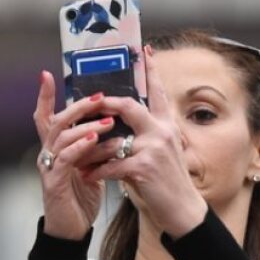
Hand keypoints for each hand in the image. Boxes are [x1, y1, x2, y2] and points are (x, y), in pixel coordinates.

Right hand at [33, 70, 112, 239]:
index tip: (47, 75)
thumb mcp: (90, 165)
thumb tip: (112, 123)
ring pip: (60, 138)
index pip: (46, 117)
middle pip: (55, 121)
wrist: (72, 229)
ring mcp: (48, 167)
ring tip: (106, 121)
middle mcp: (48, 153)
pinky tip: (94, 141)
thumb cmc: (80, 196)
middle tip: (99, 96)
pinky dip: (80, 148)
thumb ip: (94, 145)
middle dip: (77, 107)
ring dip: (84, 126)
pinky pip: (65, 159)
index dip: (44, 96)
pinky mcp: (53, 182)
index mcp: (56, 148)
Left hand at [81, 48, 207, 237]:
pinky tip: (86, 176)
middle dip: (103, 103)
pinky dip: (95, 171)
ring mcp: (153, 148)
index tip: (144, 49)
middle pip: (128, 106)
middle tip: (87, 103)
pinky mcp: (144, 167)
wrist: (183, 210)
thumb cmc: (167, 181)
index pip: (157, 92)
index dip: (151, 70)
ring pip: (112, 138)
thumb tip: (120, 122)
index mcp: (166, 124)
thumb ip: (145, 134)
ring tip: (75, 152)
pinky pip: (110, 164)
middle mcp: (162, 131)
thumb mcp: (161, 151)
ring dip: (90, 147)